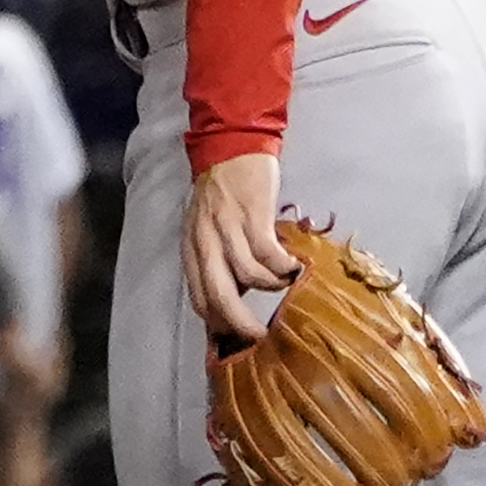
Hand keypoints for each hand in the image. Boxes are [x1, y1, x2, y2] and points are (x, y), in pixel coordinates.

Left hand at [185, 151, 299, 345]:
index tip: (237, 339)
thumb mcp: (208, 229)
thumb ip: (216, 261)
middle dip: (241, 323)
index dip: (217, 323)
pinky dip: (282, 266)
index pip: (199, 298)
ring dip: (270, 286)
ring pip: (248, 275)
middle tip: (261, 336)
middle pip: (220, 296)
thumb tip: (235, 297)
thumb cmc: (222, 192)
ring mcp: (227, 228)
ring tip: (284, 283)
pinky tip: (292, 265)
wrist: (232, 146)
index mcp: (193, 249)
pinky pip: (268, 253)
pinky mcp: (252, 215)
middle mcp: (205, 242)